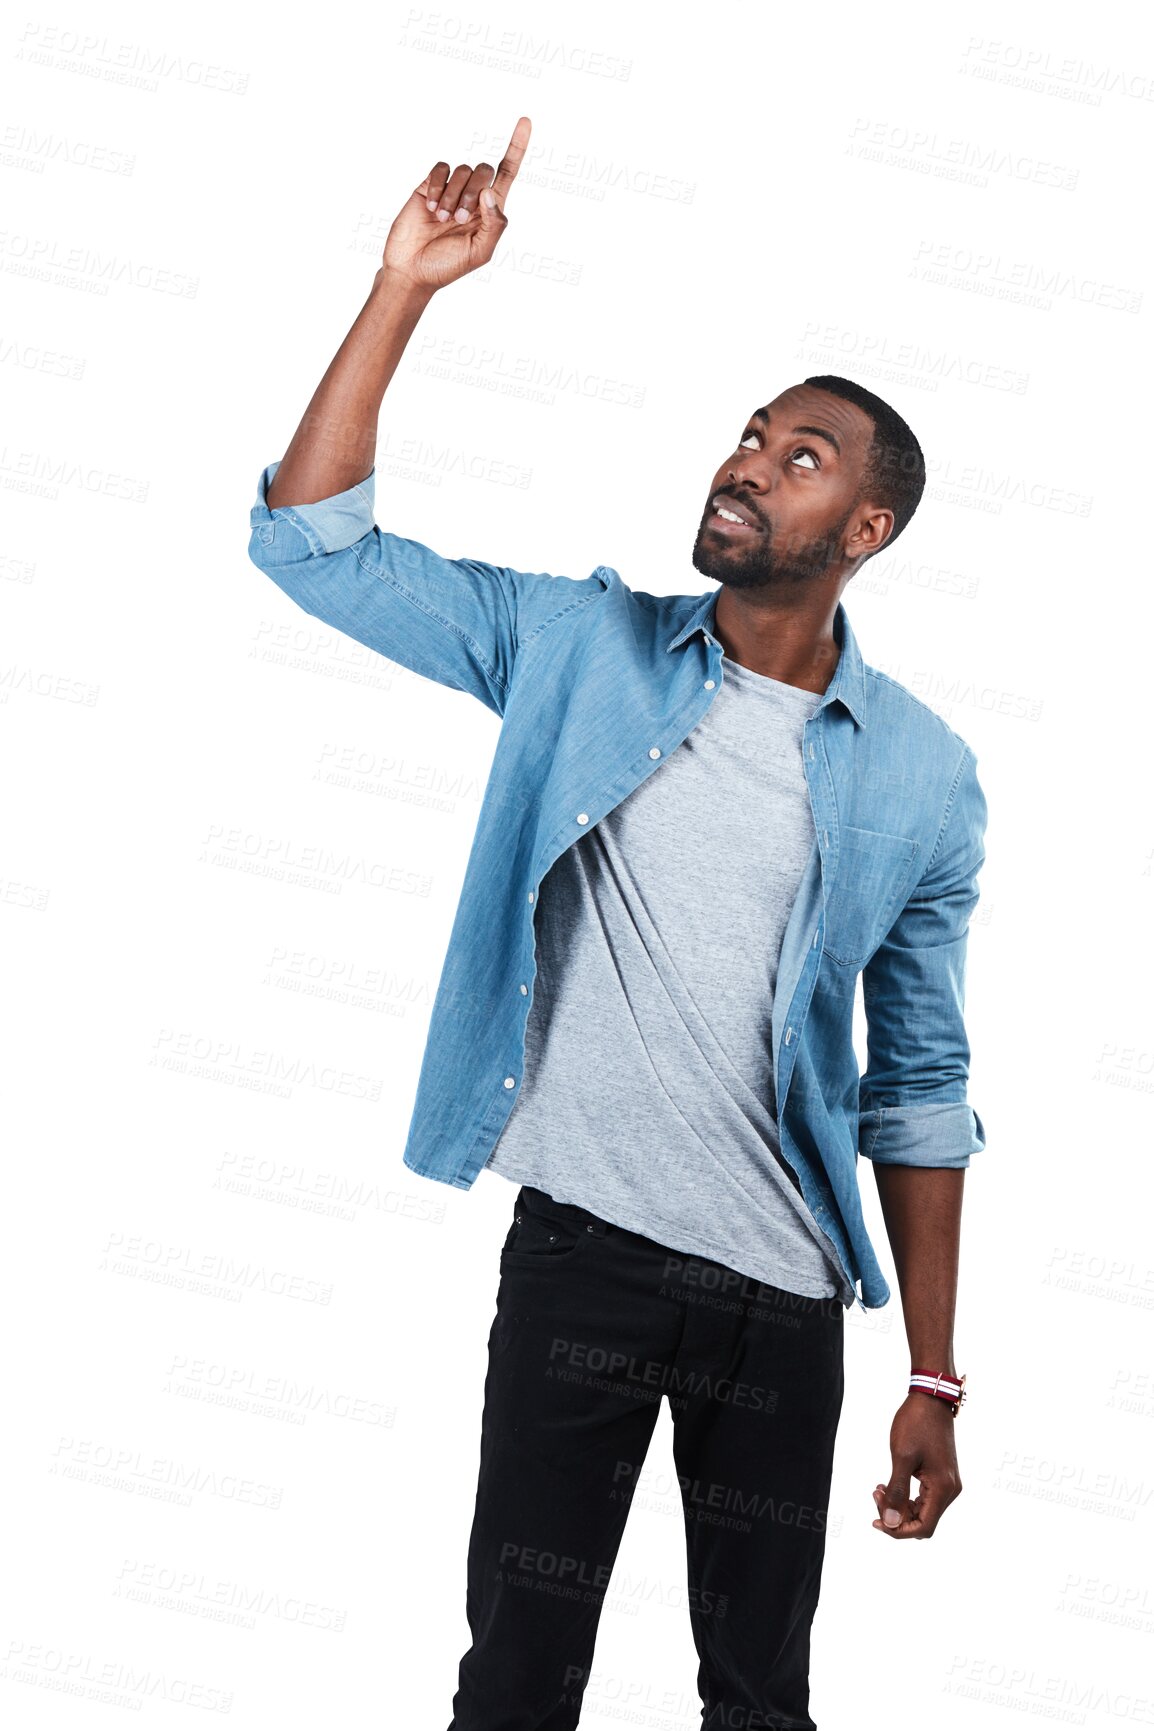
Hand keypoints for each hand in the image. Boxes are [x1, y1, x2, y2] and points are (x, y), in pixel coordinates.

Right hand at [381, 116, 531, 292]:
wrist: (412, 270)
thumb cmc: (447, 266)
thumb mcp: (480, 253)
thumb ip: (494, 224)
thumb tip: (490, 192)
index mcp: (489, 211)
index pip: (507, 173)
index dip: (517, 147)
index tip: (526, 121)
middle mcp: (472, 196)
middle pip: (485, 170)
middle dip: (474, 192)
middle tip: (460, 219)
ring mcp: (451, 190)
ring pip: (462, 169)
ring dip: (454, 196)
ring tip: (444, 219)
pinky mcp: (429, 186)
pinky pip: (441, 169)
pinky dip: (439, 186)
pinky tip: (432, 208)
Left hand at [871, 1393, 961, 1538]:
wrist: (930, 1399)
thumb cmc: (916, 1424)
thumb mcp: (901, 1458)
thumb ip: (896, 1493)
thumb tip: (890, 1523)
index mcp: (943, 1489)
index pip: (923, 1527)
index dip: (899, 1531)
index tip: (876, 1521)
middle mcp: (950, 1490)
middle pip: (923, 1521)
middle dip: (896, 1515)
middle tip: (875, 1494)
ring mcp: (948, 1483)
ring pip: (922, 1510)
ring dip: (899, 1505)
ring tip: (879, 1488)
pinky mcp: (942, 1476)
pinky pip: (924, 1497)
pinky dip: (906, 1496)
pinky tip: (888, 1484)